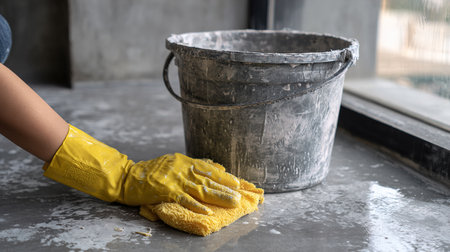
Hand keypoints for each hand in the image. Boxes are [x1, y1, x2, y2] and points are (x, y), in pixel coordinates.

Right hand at [121, 153, 240, 214]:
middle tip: (240, 195)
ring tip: (232, 202)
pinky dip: (197, 206)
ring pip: (202, 189)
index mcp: (185, 161)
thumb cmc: (152, 171)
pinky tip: (208, 212)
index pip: (209, 169)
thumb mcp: (174, 162)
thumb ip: (193, 164)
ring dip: (218, 197)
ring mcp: (176, 180)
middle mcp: (183, 169)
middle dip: (226, 188)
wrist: (129, 177)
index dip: (224, 176)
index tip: (237, 183)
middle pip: (209, 180)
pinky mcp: (167, 191)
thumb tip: (215, 166)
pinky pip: (185, 200)